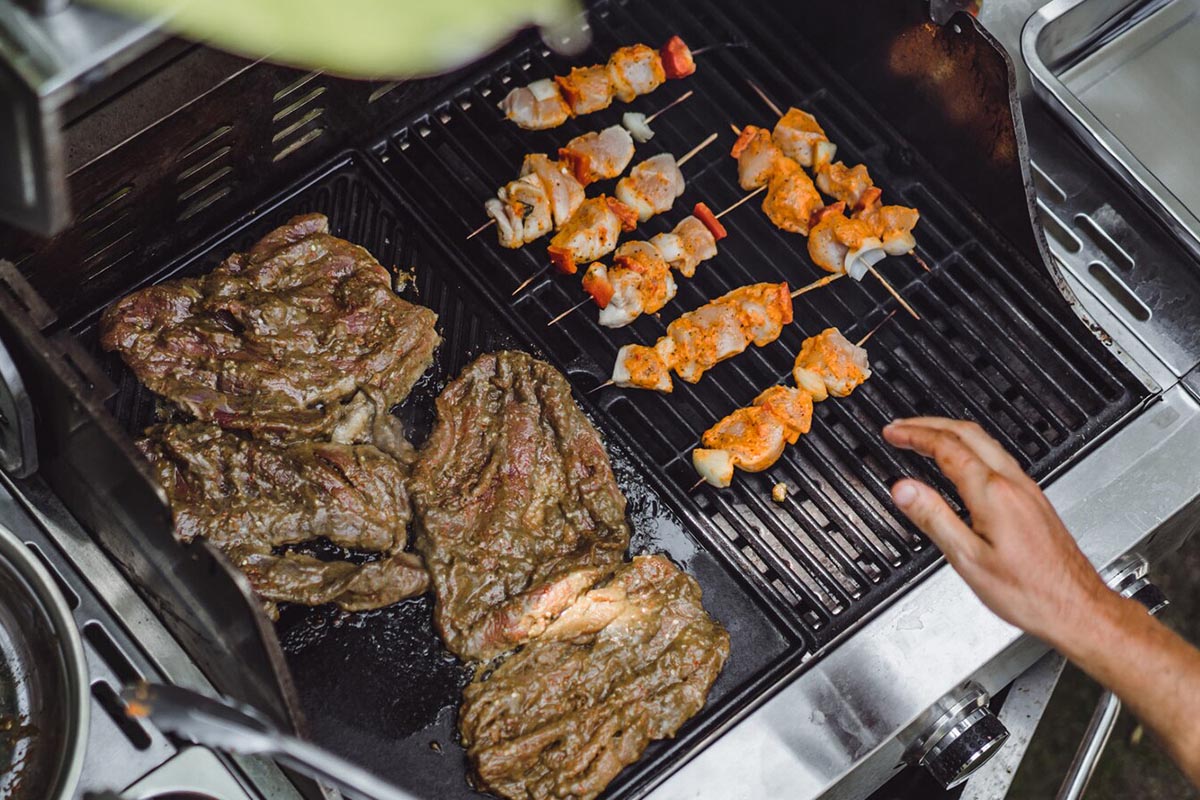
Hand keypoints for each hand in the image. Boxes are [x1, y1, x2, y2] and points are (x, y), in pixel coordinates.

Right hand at [882, 417, 1111, 645]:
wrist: (1077, 608)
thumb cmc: (1030, 592)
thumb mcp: (967, 559)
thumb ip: (933, 518)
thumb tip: (903, 489)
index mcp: (994, 494)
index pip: (946, 448)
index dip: (914, 436)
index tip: (893, 433)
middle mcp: (1014, 484)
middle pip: (967, 433)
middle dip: (929, 425)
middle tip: (901, 427)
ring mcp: (1027, 490)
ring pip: (985, 442)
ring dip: (950, 432)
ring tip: (924, 436)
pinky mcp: (1034, 501)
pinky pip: (997, 458)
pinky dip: (969, 447)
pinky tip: (962, 461)